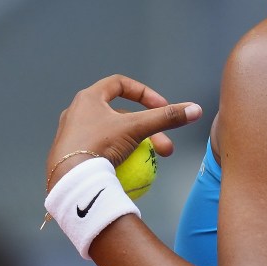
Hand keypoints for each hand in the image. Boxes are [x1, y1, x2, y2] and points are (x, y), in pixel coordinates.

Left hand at [46, 75, 202, 189]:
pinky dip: (118, 158)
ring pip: (112, 136)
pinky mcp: (71, 157)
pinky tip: (129, 174)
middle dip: (147, 131)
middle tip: (164, 148)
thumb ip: (165, 118)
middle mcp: (77, 113)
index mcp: (88, 98)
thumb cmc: (99, 146)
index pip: (120, 84)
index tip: (160, 108)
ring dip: (134, 146)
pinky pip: (100, 152)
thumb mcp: (136, 129)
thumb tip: (195, 110)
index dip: (144, 93)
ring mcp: (72, 136)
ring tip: (149, 163)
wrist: (70, 181)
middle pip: (121, 116)